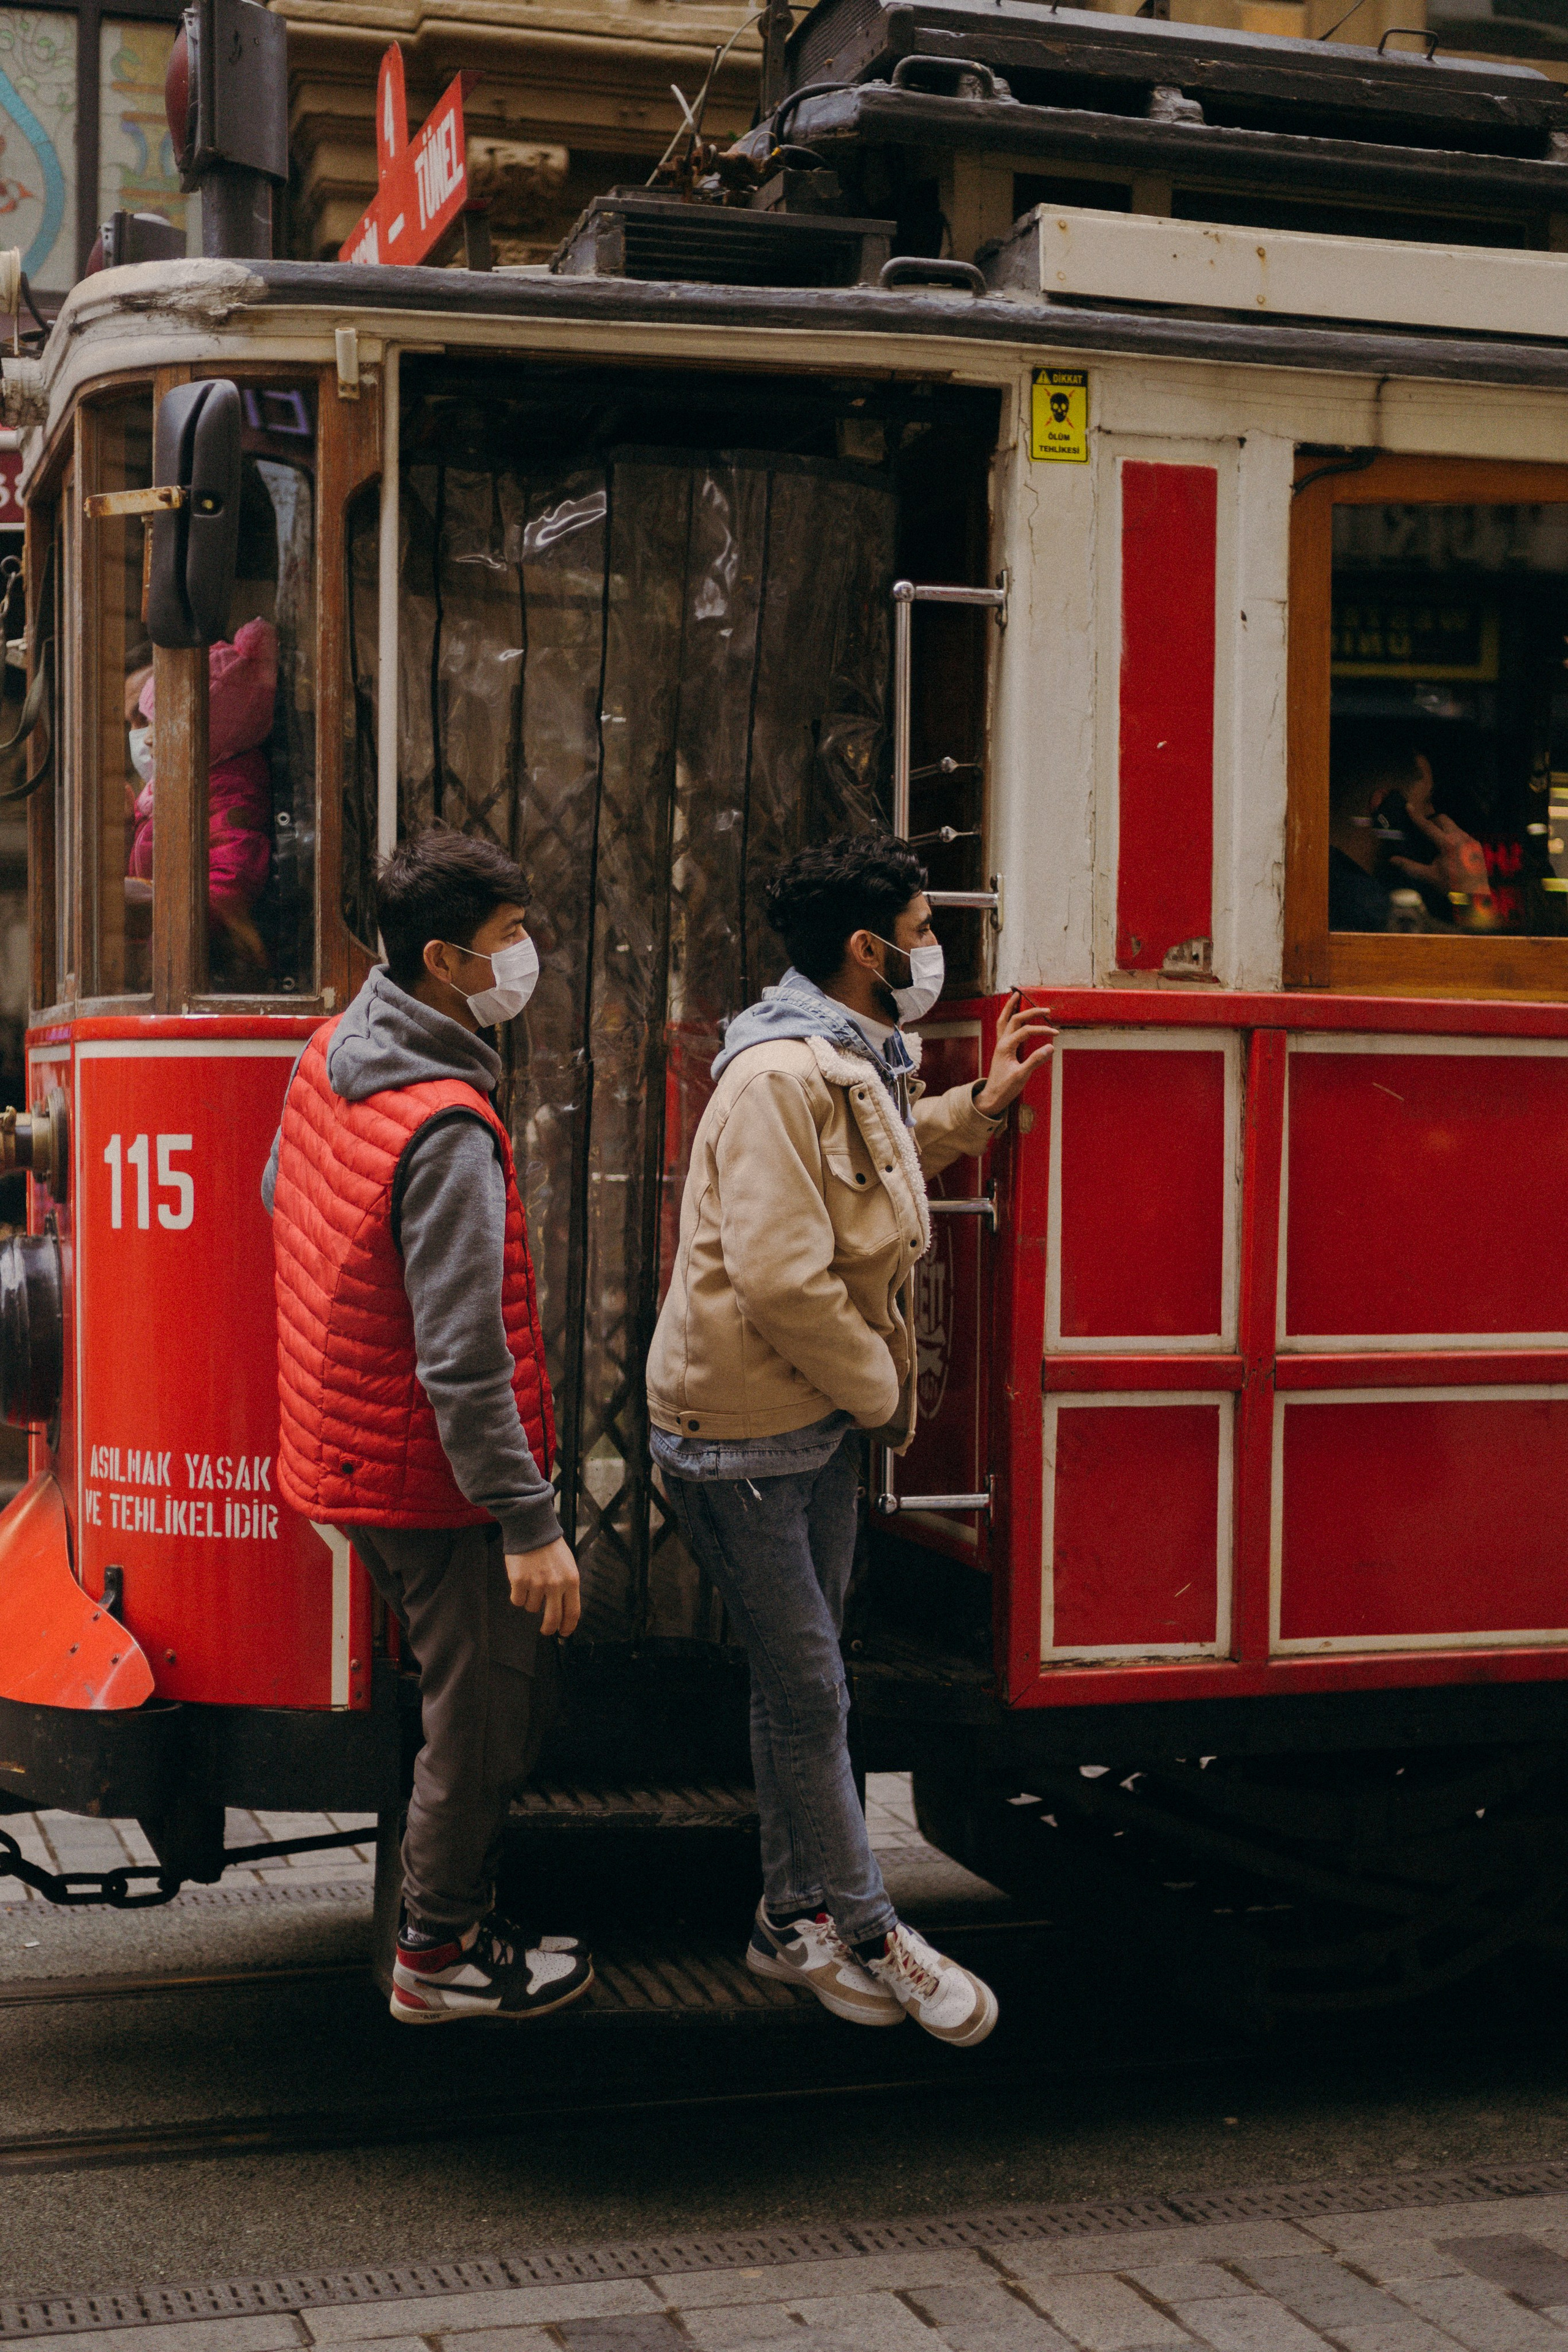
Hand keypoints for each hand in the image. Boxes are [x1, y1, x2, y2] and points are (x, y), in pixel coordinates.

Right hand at [505, 1536, 580, 1637]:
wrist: (532, 1528)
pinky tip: (521, 1581)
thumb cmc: (550, 1547)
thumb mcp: (568, 1566)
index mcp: (571, 1580)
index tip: (564, 1633)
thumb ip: (567, 1587)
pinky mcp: (519, 1581)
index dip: (568, 1627)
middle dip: (549, 1629)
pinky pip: (517, 1600)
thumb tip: (564, 1612)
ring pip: (532, 1608)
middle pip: (553, 1618)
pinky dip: (518, 1595)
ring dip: (531, 1601)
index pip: (572, 1612)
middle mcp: (556, 1584)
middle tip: (546, 1630)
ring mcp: (537, 1583)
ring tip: (532, 1582)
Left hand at [974, 993, 1054, 1114]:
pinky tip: (1012, 1013)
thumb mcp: (1021, 1075)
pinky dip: (1007, 1017)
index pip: (1026, 1031)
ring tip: (1016, 995)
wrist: (992, 1097)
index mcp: (1005, 1047)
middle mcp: (1001, 1042)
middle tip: (1045, 1009)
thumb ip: (1035, 1060)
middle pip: (1015, 1019)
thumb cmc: (1005, 1088)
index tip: (1056, 1033)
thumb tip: (1050, 1047)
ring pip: (1004, 1019)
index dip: (1042, 1030)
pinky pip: (1003, 1027)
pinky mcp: (1002, 1048)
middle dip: (1030, 1011)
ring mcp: (1000, 1044)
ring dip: (1010, 1007)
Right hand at [1391, 807, 1497, 929]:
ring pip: (1454, 826)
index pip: (1428, 826)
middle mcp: (1461, 838)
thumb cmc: (1450, 886)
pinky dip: (1453, 837)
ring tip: (1436, 843)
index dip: (1417, 817)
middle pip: (1443, 819)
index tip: (1409, 807)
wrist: (1474, 895)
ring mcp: (1471, 840)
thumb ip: (1409, 866)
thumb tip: (1391, 860)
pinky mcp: (1476, 845)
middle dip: (1432, 821)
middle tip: (1424, 830)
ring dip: (1443, 829)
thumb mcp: (1428, 876)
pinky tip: (1449, 850)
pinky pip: (1462, 834)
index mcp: (1447, 844)